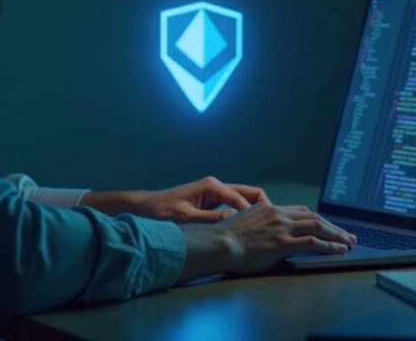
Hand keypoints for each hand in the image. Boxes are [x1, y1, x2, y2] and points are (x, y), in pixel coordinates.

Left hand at [139, 176, 269, 222]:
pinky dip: (242, 214)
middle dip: (261, 208)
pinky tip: (246, 229)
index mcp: (212, 187)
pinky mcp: (211, 200)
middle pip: (248, 194)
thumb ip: (212, 218)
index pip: (243, 198)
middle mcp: (216, 186)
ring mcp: (214, 192)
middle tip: (271, 226)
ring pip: (242, 199)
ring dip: (252, 212)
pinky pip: (233, 205)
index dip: (256, 213)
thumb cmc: (162, 211)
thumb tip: (236, 220)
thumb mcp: (187, 217)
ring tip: (262, 229)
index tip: (266, 228)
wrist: (145, 207)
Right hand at [177, 202, 356, 280]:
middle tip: (347, 235)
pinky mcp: (283, 243)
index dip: (318, 219)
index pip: (301, 211)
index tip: (328, 226)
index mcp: (269, 209)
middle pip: (314, 217)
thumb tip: (264, 231)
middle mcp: (278, 215)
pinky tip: (338, 249)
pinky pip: (313, 242)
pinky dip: (329, 245)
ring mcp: (282, 228)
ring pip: (318, 226)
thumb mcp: (244, 222)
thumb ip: (259, 223)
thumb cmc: (226, 238)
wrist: (219, 244)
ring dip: (337, 235)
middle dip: (334, 226)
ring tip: (349, 242)